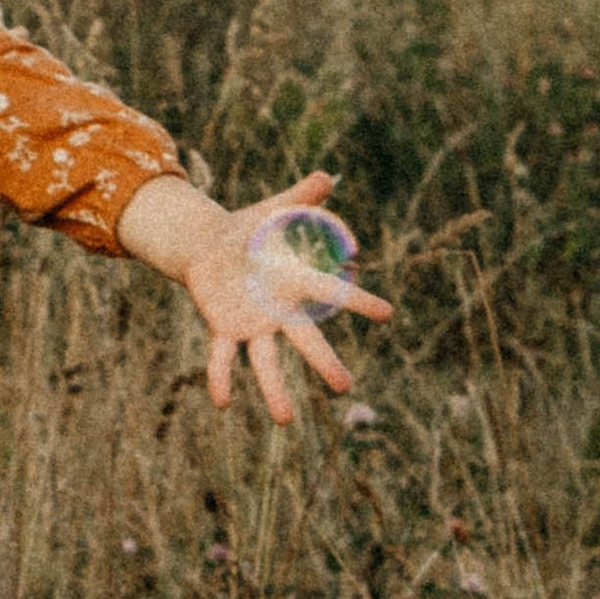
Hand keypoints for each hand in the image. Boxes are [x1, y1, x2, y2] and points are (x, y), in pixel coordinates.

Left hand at [119, 165, 393, 425]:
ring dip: (275, 390)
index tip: (387, 313)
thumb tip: (324, 177)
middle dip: (325, 363)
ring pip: (266, 361)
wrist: (212, 246)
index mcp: (299, 283)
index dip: (360, 302)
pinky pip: (223, 357)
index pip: (334, 293)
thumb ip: (300, 199)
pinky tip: (224, 402)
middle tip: (345, 389)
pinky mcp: (224, 327)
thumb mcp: (275, 211)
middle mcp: (281, 312)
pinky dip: (222, 378)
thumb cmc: (253, 229)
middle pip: (306, 341)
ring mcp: (253, 325)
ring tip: (286, 421)